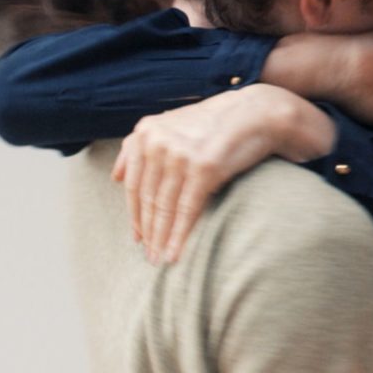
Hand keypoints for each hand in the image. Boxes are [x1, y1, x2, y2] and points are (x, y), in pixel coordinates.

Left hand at [114, 85, 335, 264]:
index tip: (137, 237)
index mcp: (145, 132)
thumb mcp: (170, 127)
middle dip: (148, 231)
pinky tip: (174, 254)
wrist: (256, 113)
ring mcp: (180, 155)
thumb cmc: (214, 124)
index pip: (133, 184)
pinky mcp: (203, 168)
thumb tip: (116, 177)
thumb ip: (139, 147)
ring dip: (161, 238)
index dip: (135, 215)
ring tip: (160, 259)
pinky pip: (187, 210)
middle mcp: (158, 142)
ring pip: (164, 207)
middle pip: (147, 198)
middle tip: (149, 256)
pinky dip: (179, 236)